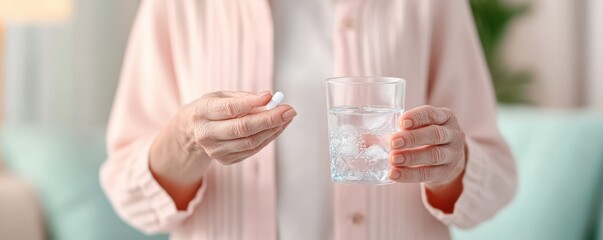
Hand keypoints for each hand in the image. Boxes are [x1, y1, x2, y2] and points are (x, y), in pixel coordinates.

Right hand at [149, 91, 295, 209]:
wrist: (194, 132)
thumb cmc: (214, 109)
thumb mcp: (222, 96)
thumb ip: (245, 97)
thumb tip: (269, 98)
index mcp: (202, 112)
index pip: (229, 108)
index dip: (251, 103)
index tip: (271, 96)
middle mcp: (205, 133)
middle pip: (242, 128)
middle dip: (269, 119)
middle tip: (289, 110)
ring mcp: (214, 150)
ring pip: (250, 142)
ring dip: (273, 129)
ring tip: (287, 117)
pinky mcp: (225, 160)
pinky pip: (252, 149)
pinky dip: (268, 138)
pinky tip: (278, 127)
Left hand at [388, 105, 465, 187]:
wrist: (450, 160)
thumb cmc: (428, 138)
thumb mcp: (421, 128)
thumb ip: (399, 130)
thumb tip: (365, 139)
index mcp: (445, 117)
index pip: (432, 114)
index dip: (417, 117)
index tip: (401, 122)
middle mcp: (452, 134)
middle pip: (434, 134)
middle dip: (412, 138)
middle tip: (393, 142)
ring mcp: (452, 154)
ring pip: (434, 155)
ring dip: (411, 157)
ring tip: (393, 159)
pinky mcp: (446, 172)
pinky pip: (429, 174)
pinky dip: (410, 175)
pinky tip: (395, 174)